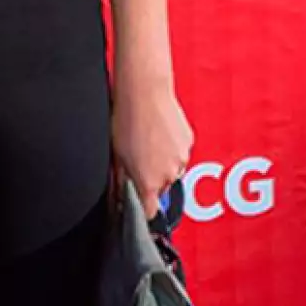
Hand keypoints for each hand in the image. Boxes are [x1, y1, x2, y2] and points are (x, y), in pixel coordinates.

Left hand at [111, 74, 193, 218]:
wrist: (144, 93)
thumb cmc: (126, 120)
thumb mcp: (116, 155)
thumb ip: (120, 181)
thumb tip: (119, 196)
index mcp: (148, 182)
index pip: (151, 211)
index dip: (144, 208)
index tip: (140, 205)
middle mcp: (168, 175)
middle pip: (161, 188)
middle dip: (151, 178)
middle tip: (137, 157)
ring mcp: (181, 159)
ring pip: (171, 170)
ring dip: (162, 162)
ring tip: (147, 141)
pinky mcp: (188, 143)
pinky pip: (179, 153)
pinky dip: (171, 148)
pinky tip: (158, 132)